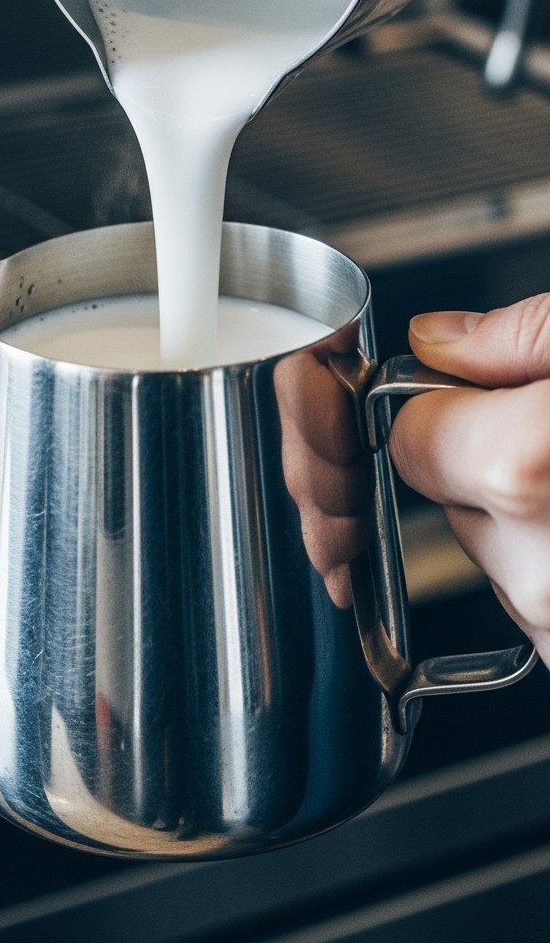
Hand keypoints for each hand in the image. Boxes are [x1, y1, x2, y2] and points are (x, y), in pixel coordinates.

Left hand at [389, 295, 549, 666]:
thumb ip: (516, 338)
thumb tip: (442, 341)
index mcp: (523, 467)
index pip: (406, 437)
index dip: (442, 409)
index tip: (472, 397)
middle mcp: (533, 565)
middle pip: (447, 498)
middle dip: (488, 464)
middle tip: (549, 437)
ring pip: (494, 554)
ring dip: (528, 521)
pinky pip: (538, 605)